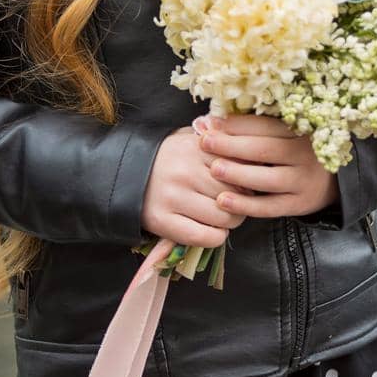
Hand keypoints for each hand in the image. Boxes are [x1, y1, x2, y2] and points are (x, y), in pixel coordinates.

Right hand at [140, 125, 249, 251]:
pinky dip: (216, 238)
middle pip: (235, 194)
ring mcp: (172, 197)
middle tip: (236, 203)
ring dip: (230, 222)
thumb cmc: (167, 157)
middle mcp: (185, 171)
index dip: (248, 178)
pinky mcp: (162, 221)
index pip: (240, 167)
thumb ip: (218, 141)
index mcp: (195, 148)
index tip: (244, 183)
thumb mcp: (191, 139)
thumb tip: (253, 151)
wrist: (123, 172)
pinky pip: (204, 237)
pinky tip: (213, 231)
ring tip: (223, 217)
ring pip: (223, 218)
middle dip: (242, 202)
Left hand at [194, 113, 337, 221]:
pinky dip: (245, 204)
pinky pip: (270, 206)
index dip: (235, 124)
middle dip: (231, 145)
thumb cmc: (295, 151)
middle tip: (205, 143)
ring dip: (238, 173)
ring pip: (268, 178)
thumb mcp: (282, 135)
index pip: (264, 125)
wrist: (332, 180)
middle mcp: (304, 154)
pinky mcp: (299, 204)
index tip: (209, 123)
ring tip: (214, 169)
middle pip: (264, 149)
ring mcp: (303, 181)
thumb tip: (208, 121)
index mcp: (299, 130)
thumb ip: (250, 129)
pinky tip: (223, 200)